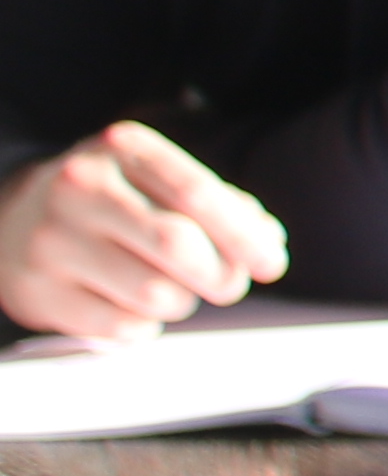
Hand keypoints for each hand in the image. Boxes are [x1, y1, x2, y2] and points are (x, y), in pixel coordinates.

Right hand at [0, 122, 291, 344]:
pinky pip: (121, 327)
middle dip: (222, 275)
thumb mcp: (156, 178)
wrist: (10, 216)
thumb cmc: (111, 198)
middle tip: (230, 285)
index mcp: (123, 148)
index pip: (197, 194)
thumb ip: (217, 203)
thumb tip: (267, 240)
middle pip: (178, 245)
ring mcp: (52, 241)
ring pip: (154, 294)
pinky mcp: (36, 292)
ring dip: (183, 303)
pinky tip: (133, 305)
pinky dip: (145, 325)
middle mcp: (80, 188)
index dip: (245, 235)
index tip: (273, 264)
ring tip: (173, 290)